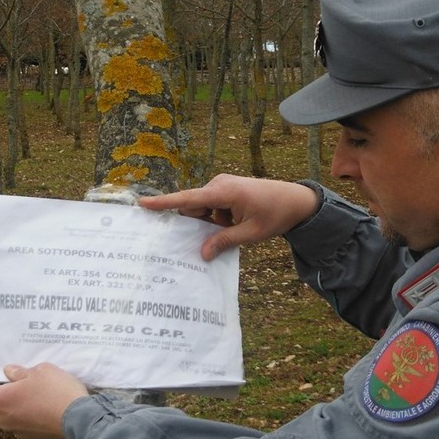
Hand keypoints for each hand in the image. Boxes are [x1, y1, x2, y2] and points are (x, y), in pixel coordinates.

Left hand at [0, 363, 88, 438]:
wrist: (80, 419)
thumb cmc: (55, 391)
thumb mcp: (41, 370)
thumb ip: (20, 372)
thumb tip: (9, 372)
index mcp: (0, 401)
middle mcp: (5, 419)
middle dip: (9, 394)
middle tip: (29, 382)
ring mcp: (20, 431)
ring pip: (15, 414)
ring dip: (24, 404)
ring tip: (45, 393)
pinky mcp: (36, 438)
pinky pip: (29, 423)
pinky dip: (36, 414)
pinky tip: (53, 405)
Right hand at [140, 174, 318, 260]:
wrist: (295, 200)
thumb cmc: (275, 215)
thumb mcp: (251, 233)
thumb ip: (225, 241)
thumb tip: (202, 254)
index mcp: (225, 192)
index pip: (189, 199)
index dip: (164, 203)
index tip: (143, 203)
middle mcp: (219, 184)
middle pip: (193, 207)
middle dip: (198, 223)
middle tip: (213, 237)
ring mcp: (222, 185)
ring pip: (202, 208)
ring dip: (210, 222)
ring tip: (232, 230)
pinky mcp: (225, 189)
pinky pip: (211, 207)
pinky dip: (216, 218)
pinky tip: (232, 226)